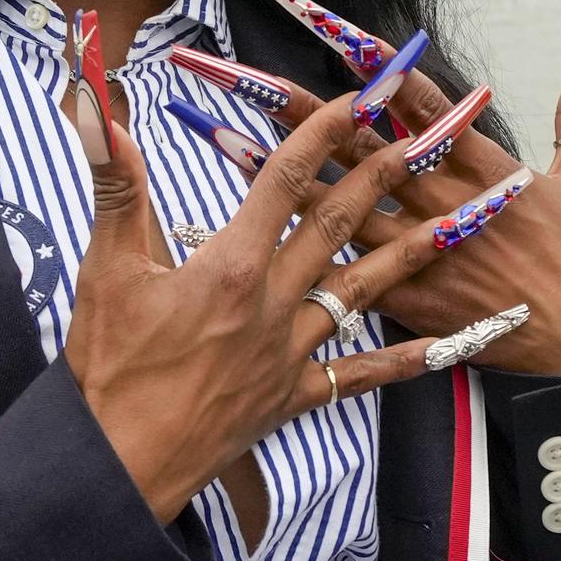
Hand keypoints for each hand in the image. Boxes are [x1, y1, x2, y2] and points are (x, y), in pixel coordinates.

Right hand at [65, 90, 518, 522]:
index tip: (357, 96)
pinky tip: (448, 344)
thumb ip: (114, 187)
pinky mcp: (294, 396)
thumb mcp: (103, 270)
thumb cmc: (107, 369)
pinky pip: (362, 375)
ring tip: (462, 220)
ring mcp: (290, 353)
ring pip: (364, 290)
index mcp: (229, 266)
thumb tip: (98, 112)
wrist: (120, 464)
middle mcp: (272, 304)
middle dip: (383, 174)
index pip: (284, 181)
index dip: (323, 132)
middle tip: (426, 136)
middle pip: (337, 225)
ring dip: (414, 250)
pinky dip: (407, 359)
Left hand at [258, 32, 560, 378]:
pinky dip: (298, 254)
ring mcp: (421, 252)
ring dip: (282, 176)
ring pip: (338, 207)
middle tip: (249, 80)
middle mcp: (444, 203)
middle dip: (305, 112)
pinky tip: (253, 238)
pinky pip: (341, 272)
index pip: (423, 105)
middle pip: (362, 147)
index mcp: (486, 168)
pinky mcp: (407, 299)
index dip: (380, 65)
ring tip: (226, 143)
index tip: (336, 30)